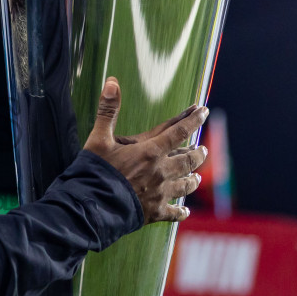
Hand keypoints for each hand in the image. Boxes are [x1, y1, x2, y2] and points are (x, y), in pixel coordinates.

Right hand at [83, 77, 208, 222]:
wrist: (93, 207)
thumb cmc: (96, 171)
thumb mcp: (98, 138)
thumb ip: (108, 111)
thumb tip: (112, 82)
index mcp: (150, 151)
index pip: (178, 131)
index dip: (193, 120)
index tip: (203, 111)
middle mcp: (161, 172)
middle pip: (188, 160)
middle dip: (198, 153)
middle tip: (203, 149)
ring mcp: (159, 193)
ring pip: (185, 185)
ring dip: (193, 179)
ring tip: (198, 177)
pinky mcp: (154, 212)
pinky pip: (173, 213)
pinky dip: (181, 212)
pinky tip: (185, 212)